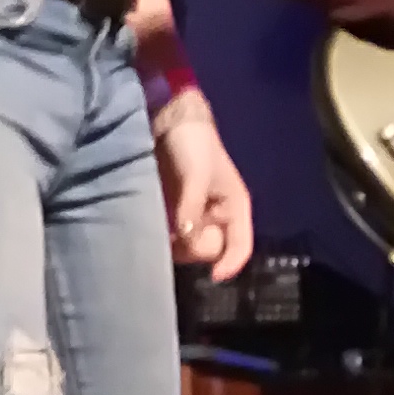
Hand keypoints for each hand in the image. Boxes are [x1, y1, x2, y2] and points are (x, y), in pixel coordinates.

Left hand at [154, 94, 251, 281]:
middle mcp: (217, 215)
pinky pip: (174, 232)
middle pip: (211, 249)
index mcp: (234, 207)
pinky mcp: (175, 208)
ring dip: (177, 244)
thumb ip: (191, 207)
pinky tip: (153, 228)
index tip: (212, 277)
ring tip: (160, 231)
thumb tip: (185, 238)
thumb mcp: (196, 176)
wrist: (169, 117)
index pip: (240, 247)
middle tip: (174, 239)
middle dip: (195, 250)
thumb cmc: (194, 144)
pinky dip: (165, 235)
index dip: (229, 265)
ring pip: (190, 243)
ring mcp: (195, 212)